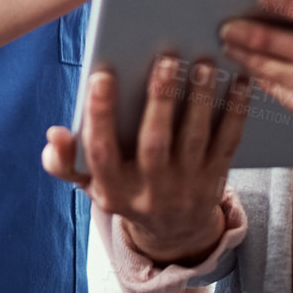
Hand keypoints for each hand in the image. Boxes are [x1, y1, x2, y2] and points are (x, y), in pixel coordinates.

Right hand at [42, 55, 252, 265]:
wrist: (174, 232)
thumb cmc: (125, 190)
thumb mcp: (91, 183)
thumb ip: (66, 160)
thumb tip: (55, 134)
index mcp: (113, 190)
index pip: (101, 152)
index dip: (99, 115)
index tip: (102, 75)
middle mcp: (150, 193)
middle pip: (154, 145)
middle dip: (159, 101)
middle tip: (166, 60)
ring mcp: (186, 187)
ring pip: (194, 140)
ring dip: (199, 99)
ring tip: (202, 64)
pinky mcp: (215, 179)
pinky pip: (227, 142)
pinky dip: (234, 111)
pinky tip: (237, 82)